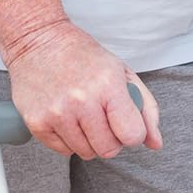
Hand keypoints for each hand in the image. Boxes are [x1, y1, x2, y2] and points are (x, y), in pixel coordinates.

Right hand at [4, 19, 161, 158]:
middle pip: (109, 149)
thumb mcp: (121, 71)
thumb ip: (145, 108)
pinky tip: (64, 116)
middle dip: (110, 138)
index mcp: (107, 84)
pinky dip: (67, 139)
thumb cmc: (81, 54)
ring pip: (86, 153)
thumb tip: (156, 143)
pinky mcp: (37, 123)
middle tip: (101, 116)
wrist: (36, 39)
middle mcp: (81, 100)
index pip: (132, 136)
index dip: (131, 131)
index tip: (123, 120)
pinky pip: (64, 151)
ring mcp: (57, 113)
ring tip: (81, 114)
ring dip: (88, 139)